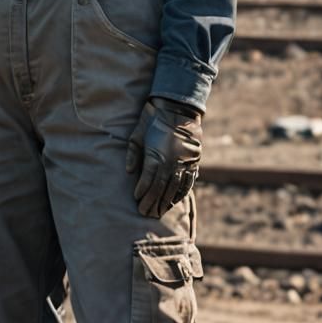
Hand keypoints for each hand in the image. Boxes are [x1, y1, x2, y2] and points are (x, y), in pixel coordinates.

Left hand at [125, 96, 202, 217]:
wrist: (177, 108)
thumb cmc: (152, 121)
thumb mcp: (137, 134)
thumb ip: (132, 154)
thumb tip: (128, 172)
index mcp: (155, 155)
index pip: (147, 180)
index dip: (142, 192)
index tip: (137, 200)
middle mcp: (171, 161)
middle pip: (160, 188)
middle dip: (152, 202)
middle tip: (146, 214)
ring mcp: (183, 162)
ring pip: (174, 187)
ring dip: (166, 201)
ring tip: (159, 212)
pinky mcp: (193, 161)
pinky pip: (188, 181)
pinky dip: (181, 193)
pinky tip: (174, 201)